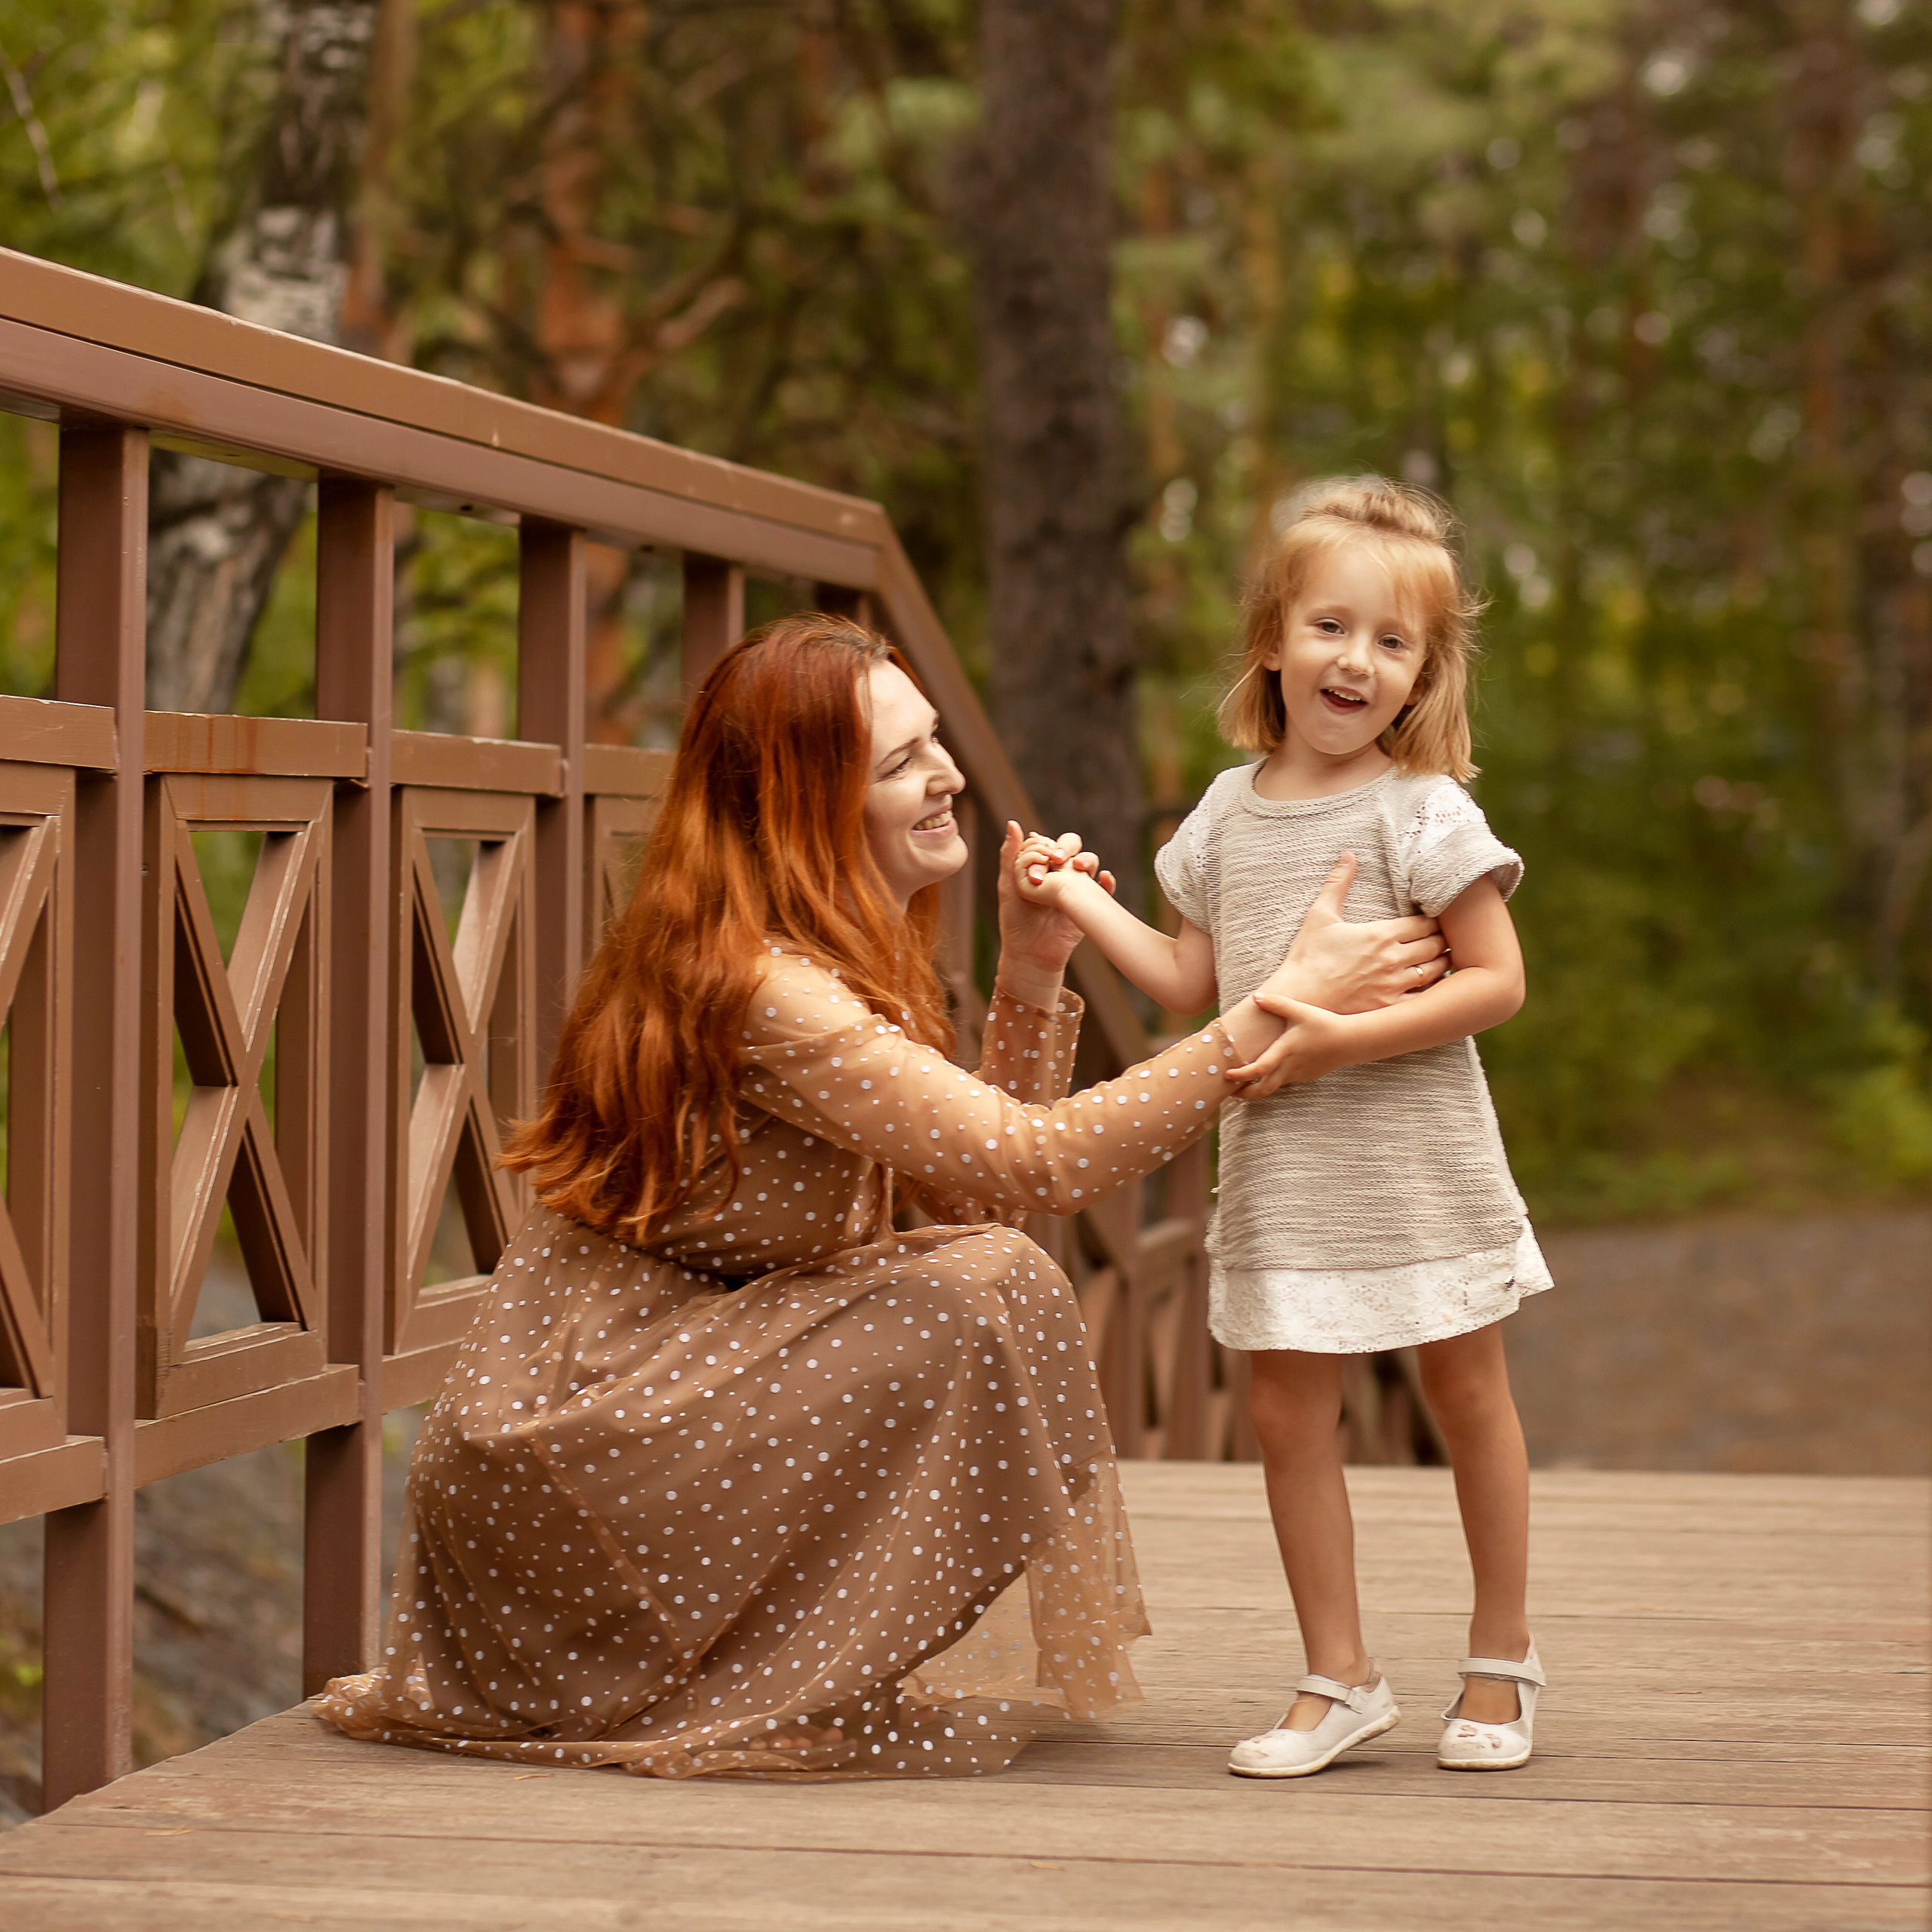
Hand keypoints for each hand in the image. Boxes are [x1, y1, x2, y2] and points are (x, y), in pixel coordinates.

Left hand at [996, 821, 1115, 990]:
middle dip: (1067, 847)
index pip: (1047, 842)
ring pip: (1089, 862)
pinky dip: (1107, 881)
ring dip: (1086, 859)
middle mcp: (1059, 873)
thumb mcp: (1008, 886)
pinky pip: (1105, 889)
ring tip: (1077, 868)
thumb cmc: (1015, 920)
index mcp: (1040, 866)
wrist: (1031, 953)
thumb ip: (1010, 855)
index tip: (1040, 858)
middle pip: (1072, 846)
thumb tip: (1014, 823)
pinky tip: (1104, 878)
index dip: (1045, 845)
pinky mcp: (1089, 903)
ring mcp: (1076, 887)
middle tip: (1057, 859)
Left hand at [1225, 993, 1357, 1094]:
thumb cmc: (1324, 1024)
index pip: (1260, 1069)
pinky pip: (1283, 1083)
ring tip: (1240, 1084)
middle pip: (1262, 1090)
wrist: (1350, 1042)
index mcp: (1286, 1051)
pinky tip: (1263, 1075)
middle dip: (1244, 1093)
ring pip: (1272, 1089)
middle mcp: (1290, 1067)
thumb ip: (1277, 1003)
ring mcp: (1297, 1075)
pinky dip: (1270, 1082)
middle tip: (1228, 1089)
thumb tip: (1255, 996)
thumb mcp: (1300, 1011)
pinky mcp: (1304, 1077)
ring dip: (1255, 1089)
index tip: (1227, 1075)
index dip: (1242, 1075)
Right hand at [1274, 852, 1448, 1013]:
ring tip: (1443, 958)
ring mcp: (1393, 984)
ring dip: (1441, 962)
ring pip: (1434, 971)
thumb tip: (1348, 854)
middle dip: (1442, 939)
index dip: (1434, 920)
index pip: (1424, 923)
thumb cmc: (1307, 956)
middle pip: (1435, 945)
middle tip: (1444, 938)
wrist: (1298, 996)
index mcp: (1380, 934)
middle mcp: (1393, 958)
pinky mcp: (1389, 1006)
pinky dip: (1433, 992)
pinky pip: (1423, 999)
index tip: (1435, 920)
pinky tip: (1433, 988)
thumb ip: (1338, 883)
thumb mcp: (1320, 915)